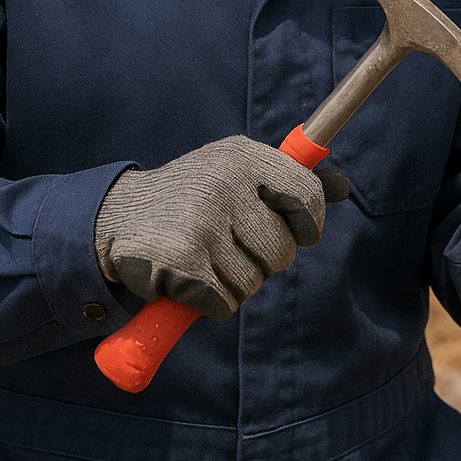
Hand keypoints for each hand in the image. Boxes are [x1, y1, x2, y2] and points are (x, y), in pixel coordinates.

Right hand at [93, 135, 348, 320]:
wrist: (117, 216)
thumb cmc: (193, 196)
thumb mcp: (237, 173)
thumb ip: (289, 180)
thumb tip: (343, 186)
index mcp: (243, 156)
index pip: (307, 194)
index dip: (309, 223)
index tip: (298, 233)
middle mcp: (225, 183)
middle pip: (282, 251)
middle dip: (262, 261)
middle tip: (230, 245)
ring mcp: (203, 222)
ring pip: (252, 283)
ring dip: (232, 284)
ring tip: (203, 258)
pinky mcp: (182, 262)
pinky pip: (224, 304)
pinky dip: (210, 304)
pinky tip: (187, 278)